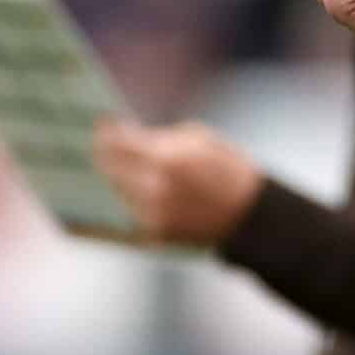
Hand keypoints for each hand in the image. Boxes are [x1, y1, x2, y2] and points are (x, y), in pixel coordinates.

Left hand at [92, 119, 264, 247]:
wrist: (251, 213)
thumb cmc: (229, 169)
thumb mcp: (201, 139)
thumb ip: (162, 138)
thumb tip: (131, 136)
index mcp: (166, 158)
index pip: (119, 142)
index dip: (108, 132)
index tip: (103, 124)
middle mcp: (153, 188)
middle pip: (110, 167)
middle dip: (107, 154)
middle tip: (103, 146)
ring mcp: (152, 212)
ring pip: (118, 189)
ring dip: (117, 176)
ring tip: (116, 165)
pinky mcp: (155, 230)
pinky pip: (132, 208)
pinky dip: (131, 198)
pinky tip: (134, 188)